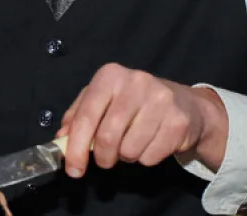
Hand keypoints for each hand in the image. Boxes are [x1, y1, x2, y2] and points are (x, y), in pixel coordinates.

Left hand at [56, 63, 227, 176]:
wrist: (185, 104)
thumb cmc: (134, 103)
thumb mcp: (102, 100)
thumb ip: (78, 116)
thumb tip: (62, 139)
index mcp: (110, 76)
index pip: (86, 117)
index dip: (75, 147)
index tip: (73, 170)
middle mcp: (136, 82)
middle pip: (107, 137)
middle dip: (102, 157)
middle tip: (105, 161)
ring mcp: (160, 100)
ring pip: (129, 150)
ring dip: (126, 157)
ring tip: (132, 143)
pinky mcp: (178, 121)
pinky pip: (150, 157)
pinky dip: (145, 158)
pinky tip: (150, 143)